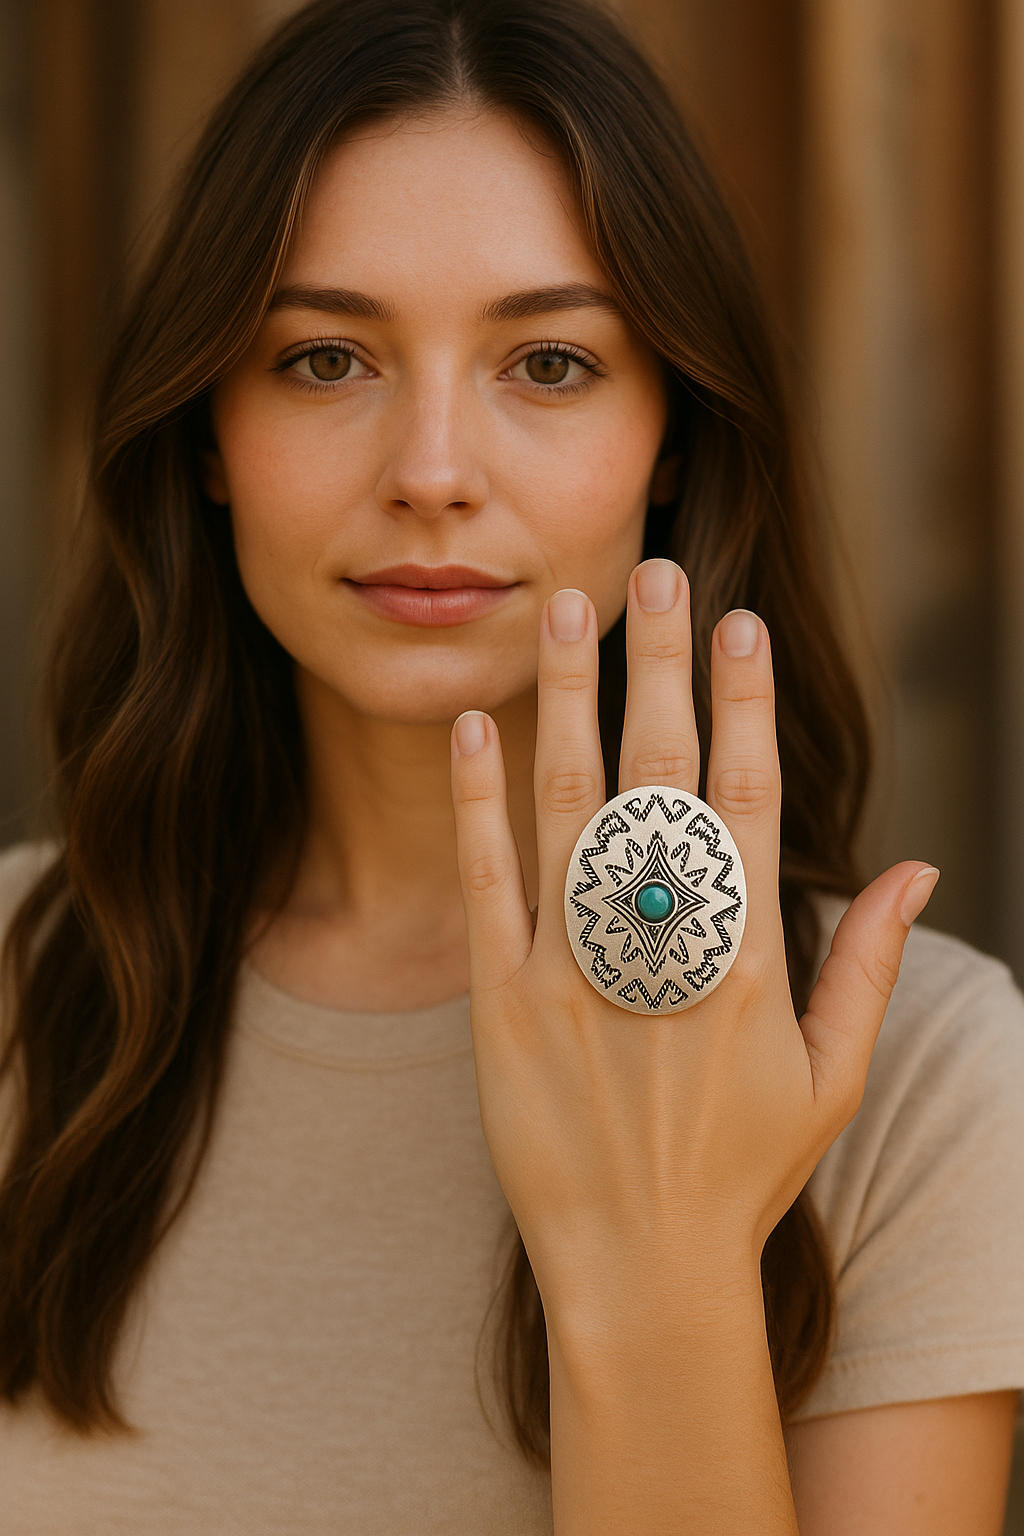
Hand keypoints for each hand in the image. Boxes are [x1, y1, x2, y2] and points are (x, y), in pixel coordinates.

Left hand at [450, 558, 937, 1338]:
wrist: (641, 1268)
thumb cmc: (743, 1172)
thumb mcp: (831, 1078)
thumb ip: (868, 965)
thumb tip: (919, 869)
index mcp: (748, 957)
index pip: (747, 796)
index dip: (743, 702)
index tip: (739, 624)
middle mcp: (661, 947)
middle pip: (660, 775)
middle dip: (661, 664)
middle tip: (658, 572)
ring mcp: (574, 969)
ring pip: (569, 805)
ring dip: (567, 697)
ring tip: (566, 608)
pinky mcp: (501, 1002)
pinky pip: (488, 881)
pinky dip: (479, 799)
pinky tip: (477, 724)